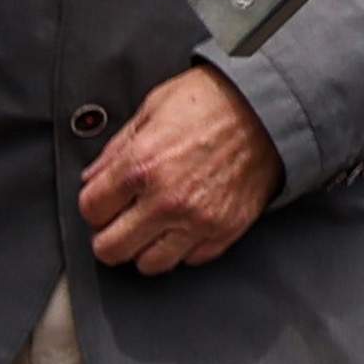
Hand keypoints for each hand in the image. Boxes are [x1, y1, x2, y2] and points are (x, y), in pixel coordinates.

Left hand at [75, 62, 279, 271]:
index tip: (106, 200)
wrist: (273, 105)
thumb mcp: (154, 108)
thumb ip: (117, 148)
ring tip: (156, 226)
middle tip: (123, 220)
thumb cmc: (215, 100)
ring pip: (149, 264)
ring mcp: (198, 218)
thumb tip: (94, 179)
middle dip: (111, 235)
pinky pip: (191, 259)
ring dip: (147, 247)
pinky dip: (185, 246)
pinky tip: (187, 223)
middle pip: (110, 249)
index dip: (95, 204)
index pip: (90, 211)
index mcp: (140, 166)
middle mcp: (166, 199)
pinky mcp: (227, 228)